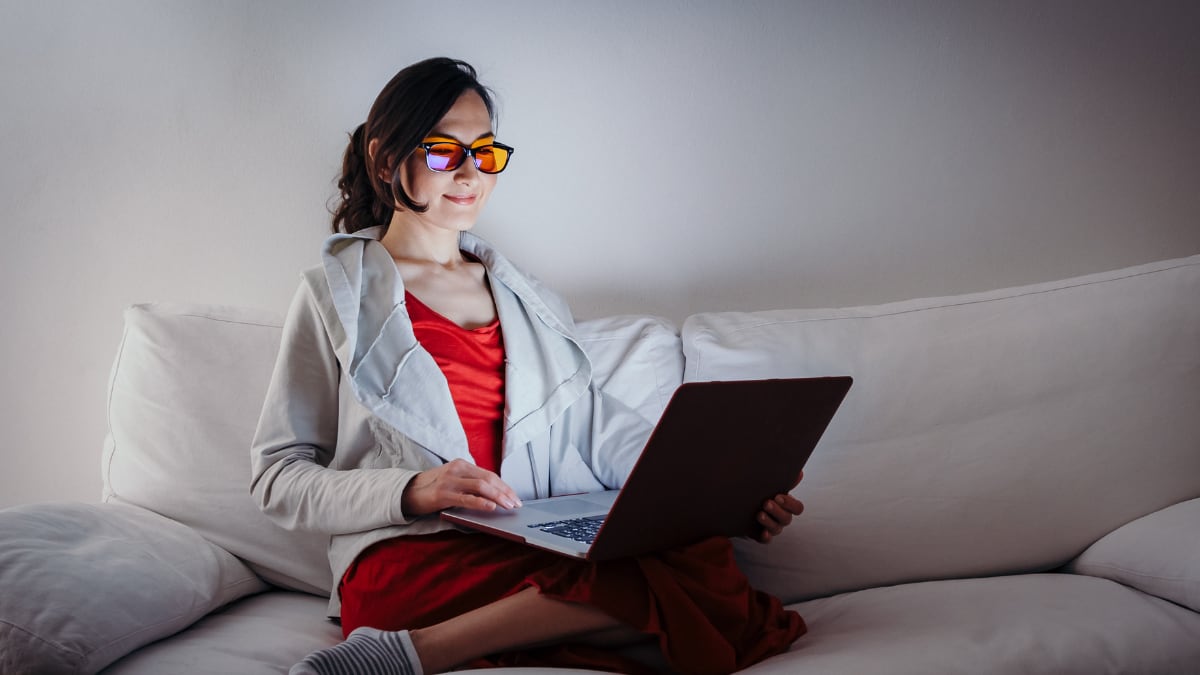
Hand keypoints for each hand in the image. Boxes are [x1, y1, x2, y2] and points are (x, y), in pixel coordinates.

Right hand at [401, 458, 522, 516]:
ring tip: (508, 506)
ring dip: (498, 497)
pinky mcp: (443, 494)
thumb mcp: (453, 479)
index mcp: (461, 464)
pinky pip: (466, 498)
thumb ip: (470, 482)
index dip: (504, 486)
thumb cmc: (433, 488)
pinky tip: (491, 507)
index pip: (489, 474)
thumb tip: (494, 495)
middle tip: (516, 503)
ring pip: (481, 487)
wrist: (406, 491)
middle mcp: (457, 469)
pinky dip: (480, 502)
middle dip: (505, 492)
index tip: (515, 496)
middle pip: (488, 479)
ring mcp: (450, 481)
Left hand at [755, 470, 804, 543]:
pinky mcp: (761, 535)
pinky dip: (766, 537)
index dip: (790, 504)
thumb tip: (800, 473)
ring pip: (777, 529)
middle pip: (786, 518)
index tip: (778, 496)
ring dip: (769, 522)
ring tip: (759, 514)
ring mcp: (773, 527)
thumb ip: (785, 481)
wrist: (741, 503)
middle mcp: (782, 518)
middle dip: (777, 511)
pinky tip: (763, 533)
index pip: (797, 508)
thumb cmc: (761, 493)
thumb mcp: (771, 486)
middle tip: (766, 503)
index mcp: (787, 506)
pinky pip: (767, 540)